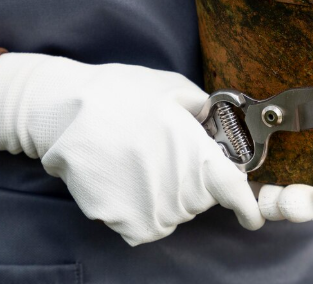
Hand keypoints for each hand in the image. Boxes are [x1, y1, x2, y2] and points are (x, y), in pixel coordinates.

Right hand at [0, 53, 263, 244]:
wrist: (63, 110)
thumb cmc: (121, 93)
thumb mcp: (175, 89)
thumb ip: (206, 114)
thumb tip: (223, 127)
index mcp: (195, 154)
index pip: (232, 189)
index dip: (245, 205)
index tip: (249, 215)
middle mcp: (176, 188)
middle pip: (202, 200)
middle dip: (195, 181)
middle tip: (167, 153)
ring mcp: (148, 209)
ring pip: (175, 214)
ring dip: (168, 195)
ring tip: (142, 161)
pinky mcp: (122, 222)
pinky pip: (146, 223)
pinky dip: (142, 207)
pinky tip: (126, 177)